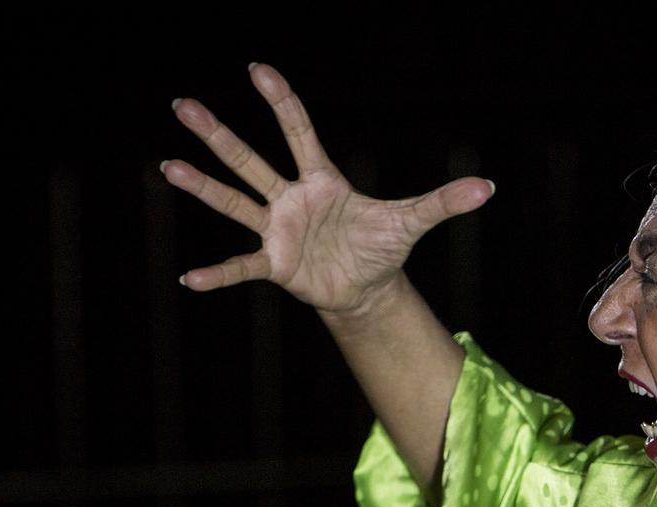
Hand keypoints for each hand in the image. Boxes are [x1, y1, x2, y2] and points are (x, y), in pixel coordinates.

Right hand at [162, 63, 493, 315]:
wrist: (367, 287)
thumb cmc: (383, 246)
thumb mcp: (413, 220)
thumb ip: (444, 201)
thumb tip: (488, 187)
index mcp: (322, 180)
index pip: (299, 133)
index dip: (280, 102)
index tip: (257, 69)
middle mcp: (291, 198)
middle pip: (251, 161)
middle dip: (218, 136)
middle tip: (184, 106)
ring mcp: (278, 230)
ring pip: (235, 203)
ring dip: (204, 188)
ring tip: (168, 167)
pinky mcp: (274, 264)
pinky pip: (241, 267)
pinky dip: (217, 275)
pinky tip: (189, 279)